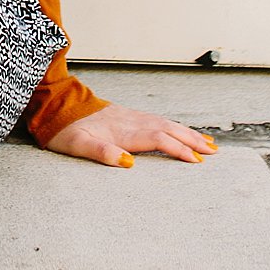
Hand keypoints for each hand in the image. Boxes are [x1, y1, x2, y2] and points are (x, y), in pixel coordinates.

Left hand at [42, 104, 218, 167]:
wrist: (54, 106)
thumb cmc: (63, 130)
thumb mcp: (76, 144)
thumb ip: (101, 152)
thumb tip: (127, 163)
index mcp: (122, 131)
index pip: (158, 139)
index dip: (178, 149)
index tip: (197, 161)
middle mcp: (130, 122)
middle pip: (168, 129)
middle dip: (192, 141)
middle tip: (215, 153)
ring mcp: (130, 117)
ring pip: (165, 123)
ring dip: (187, 133)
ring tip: (208, 144)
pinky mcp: (127, 116)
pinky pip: (157, 120)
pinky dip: (174, 127)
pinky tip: (180, 131)